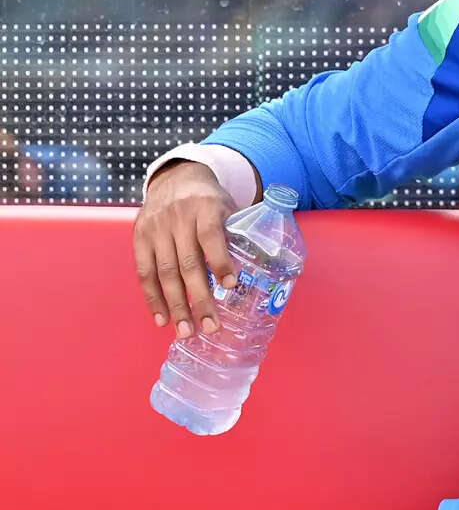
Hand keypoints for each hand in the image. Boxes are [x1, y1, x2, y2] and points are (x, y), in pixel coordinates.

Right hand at [134, 160, 238, 340]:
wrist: (175, 178)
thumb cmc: (210, 201)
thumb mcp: (229, 206)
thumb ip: (239, 232)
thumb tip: (267, 264)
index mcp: (206, 208)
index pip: (212, 236)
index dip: (220, 261)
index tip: (231, 285)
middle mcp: (178, 219)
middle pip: (188, 264)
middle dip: (199, 298)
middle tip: (211, 326)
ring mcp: (156, 230)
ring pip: (165, 273)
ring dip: (177, 306)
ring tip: (187, 331)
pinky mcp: (140, 239)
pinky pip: (144, 274)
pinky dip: (153, 299)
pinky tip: (163, 319)